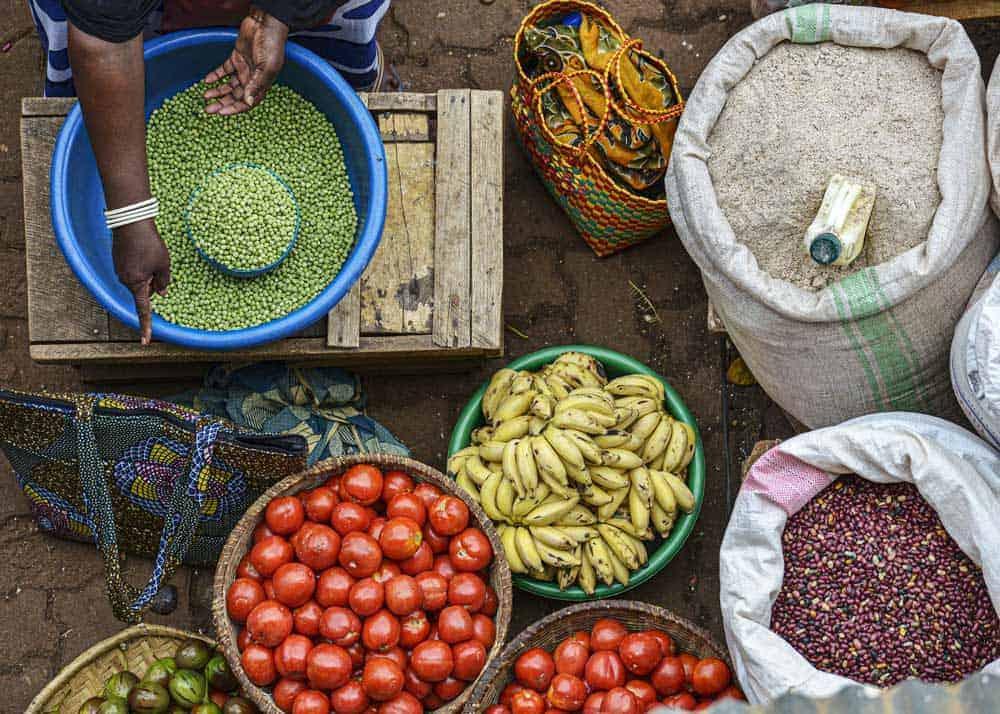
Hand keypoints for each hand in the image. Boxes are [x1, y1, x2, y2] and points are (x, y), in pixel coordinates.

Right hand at [112, 219, 170, 344]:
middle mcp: (124, 280)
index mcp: (135, 284)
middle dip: (153, 284)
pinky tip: (144, 251)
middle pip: (143, 291)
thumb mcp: (164, 264)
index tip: (146, 341)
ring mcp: (119, 270)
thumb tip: (162, 293)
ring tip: (150, 253)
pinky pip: (133, 270)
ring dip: (148, 273)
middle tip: (158, 264)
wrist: (130, 221)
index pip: (143, 310)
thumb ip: (164, 281)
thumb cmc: (149, 244)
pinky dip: (142, 266)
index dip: (146, 325)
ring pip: (139, 280)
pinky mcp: (118, 261)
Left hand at [203, 8, 288, 114]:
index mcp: (262, 84)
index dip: (234, 109)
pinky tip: (207, 80)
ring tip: (205, 96)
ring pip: (228, 85)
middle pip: (235, 96)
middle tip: (208, 109)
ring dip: (217, 92)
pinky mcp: (236, 58)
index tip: (221, 113)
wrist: (265, 24)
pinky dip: (215, 76)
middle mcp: (252, 79)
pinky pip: (224, 70)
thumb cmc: (271, 45)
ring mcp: (243, 69)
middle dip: (222, 103)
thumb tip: (248, 102)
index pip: (247, 102)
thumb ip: (256, 85)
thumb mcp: (266, 67)